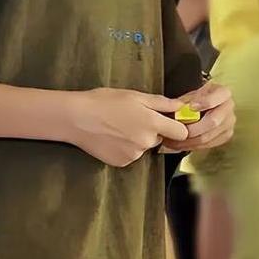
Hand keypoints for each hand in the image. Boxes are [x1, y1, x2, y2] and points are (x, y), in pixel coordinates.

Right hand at [69, 88, 188, 167]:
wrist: (77, 118)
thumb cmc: (104, 101)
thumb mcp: (135, 96)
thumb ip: (161, 103)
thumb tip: (181, 107)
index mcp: (153, 123)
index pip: (181, 132)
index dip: (176, 126)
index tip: (167, 120)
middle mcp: (146, 142)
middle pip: (160, 138)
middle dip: (151, 130)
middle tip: (132, 118)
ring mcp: (134, 155)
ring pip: (144, 147)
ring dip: (137, 139)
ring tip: (118, 127)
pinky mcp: (121, 163)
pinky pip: (131, 155)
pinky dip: (125, 148)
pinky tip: (112, 137)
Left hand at [161, 83, 234, 152]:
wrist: (209, 103)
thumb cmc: (199, 98)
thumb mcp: (192, 94)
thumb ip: (184, 102)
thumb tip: (175, 112)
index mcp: (223, 93)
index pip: (215, 99)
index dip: (203, 103)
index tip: (190, 107)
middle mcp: (229, 108)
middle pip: (213, 122)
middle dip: (192, 129)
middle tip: (177, 131)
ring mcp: (229, 123)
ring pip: (208, 137)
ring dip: (189, 142)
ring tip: (174, 142)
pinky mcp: (226, 135)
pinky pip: (208, 145)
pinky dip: (193, 146)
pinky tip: (181, 145)